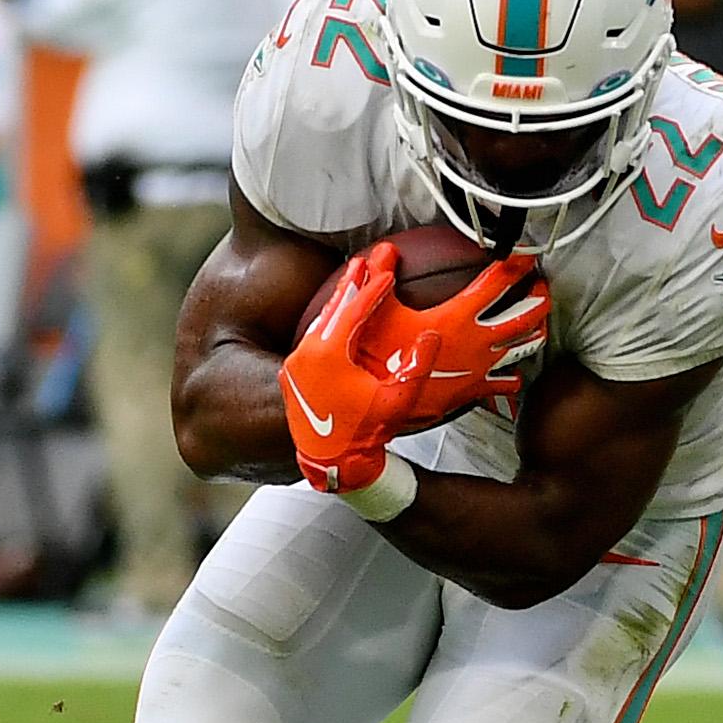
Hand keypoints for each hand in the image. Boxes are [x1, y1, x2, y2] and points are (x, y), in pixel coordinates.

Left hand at [279, 245, 439, 492]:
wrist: (328, 463)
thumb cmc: (363, 435)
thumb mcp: (397, 401)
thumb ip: (416, 367)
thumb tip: (430, 335)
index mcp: (330, 353)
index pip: (356, 309)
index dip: (375, 286)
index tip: (389, 267)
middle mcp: (307, 353)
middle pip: (334, 307)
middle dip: (353, 281)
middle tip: (365, 258)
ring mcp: (297, 364)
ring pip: (321, 321)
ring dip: (340, 301)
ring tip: (353, 280)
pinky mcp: (292, 375)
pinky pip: (313, 338)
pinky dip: (329, 322)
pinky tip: (337, 319)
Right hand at [371, 253, 550, 427]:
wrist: (386, 405)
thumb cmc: (383, 362)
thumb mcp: (380, 313)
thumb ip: (381, 278)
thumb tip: (384, 252)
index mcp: (460, 316)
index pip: (498, 283)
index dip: (516, 264)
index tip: (526, 254)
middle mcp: (480, 340)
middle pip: (525, 316)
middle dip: (539, 297)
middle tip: (541, 285)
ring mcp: (483, 366)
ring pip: (526, 347)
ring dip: (537, 331)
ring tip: (541, 321)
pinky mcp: (478, 388)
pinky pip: (508, 381)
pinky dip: (515, 374)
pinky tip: (514, 370)